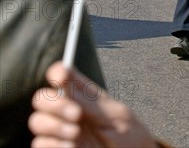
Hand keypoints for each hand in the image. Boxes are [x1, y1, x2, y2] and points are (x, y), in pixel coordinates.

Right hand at [29, 62, 156, 147]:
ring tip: (75, 134)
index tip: (61, 77)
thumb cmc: (128, 134)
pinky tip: (71, 146)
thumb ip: (88, 100)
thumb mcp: (112, 114)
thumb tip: (65, 77)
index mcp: (84, 94)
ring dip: (54, 126)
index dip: (57, 72)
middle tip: (76, 114)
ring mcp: (61, 129)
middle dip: (54, 104)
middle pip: (41, 98)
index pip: (62, 75)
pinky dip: (52, 144)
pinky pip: (38, 144)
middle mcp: (68, 109)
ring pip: (36, 121)